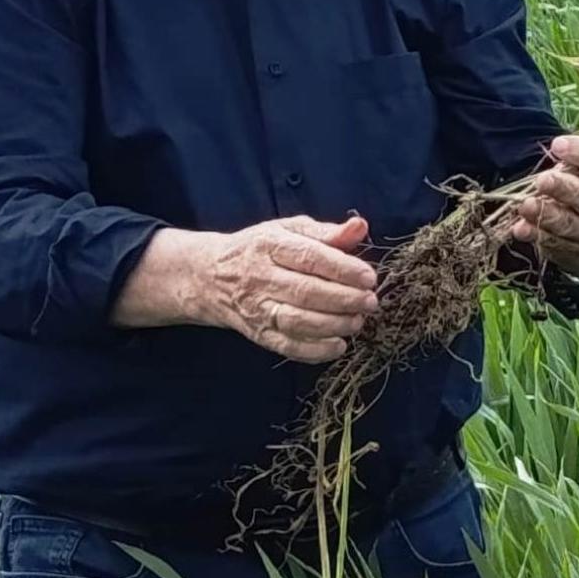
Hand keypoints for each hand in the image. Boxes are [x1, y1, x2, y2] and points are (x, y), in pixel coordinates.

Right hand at [118, 215, 379, 361]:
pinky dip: (315, 350)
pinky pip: (287, 346)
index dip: (342, 268)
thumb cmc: (257, 249)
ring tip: (358, 322)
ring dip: (333, 325)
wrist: (209, 277)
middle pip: (305, 291)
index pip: (309, 257)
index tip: (369, 277)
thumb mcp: (287, 230)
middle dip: (344, 299)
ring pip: (297, 321)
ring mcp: (256, 308)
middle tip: (370, 302)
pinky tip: (338, 346)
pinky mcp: (257, 333)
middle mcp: (260, 277)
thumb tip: (360, 226)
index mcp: (269, 244)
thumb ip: (325, 232)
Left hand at [510, 135, 578, 278]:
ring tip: (525, 205)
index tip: (558, 145)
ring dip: (545, 213)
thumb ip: (577, 164)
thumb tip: (556, 153)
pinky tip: (520, 228)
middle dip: (563, 188)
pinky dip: (535, 234)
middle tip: (542, 181)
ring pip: (570, 224)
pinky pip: (554, 242)